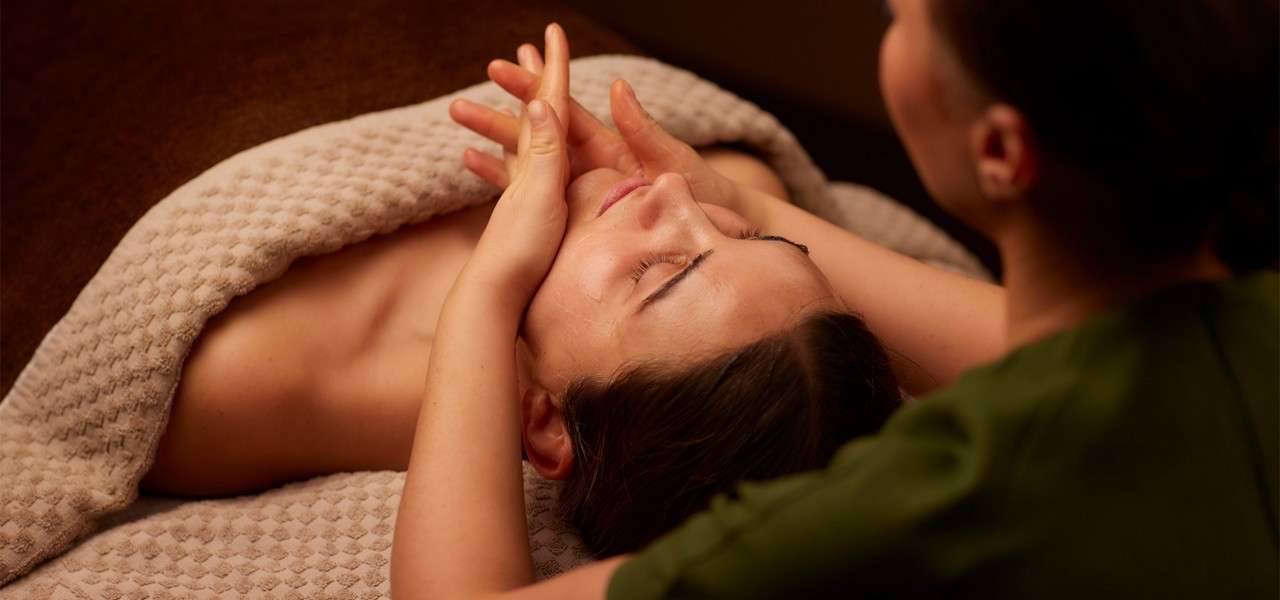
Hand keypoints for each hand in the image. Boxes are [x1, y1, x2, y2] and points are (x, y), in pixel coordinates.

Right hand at [450, 46, 740, 211]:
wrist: (717, 238)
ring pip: (529, 166)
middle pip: (537, 137)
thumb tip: (617, 87)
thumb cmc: (704, 196)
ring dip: (495, 148)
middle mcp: (591, 167)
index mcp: (611, 148)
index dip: (533, 89)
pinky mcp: (577, 220)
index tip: (504, 68)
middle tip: (458, 105)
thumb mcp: (673, 161)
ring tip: (460, 134)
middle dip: (499, 119)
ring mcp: (580, 193)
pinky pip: (537, 200)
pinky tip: (479, 173)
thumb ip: (642, 129)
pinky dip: (506, 184)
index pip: (564, 114)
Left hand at [461, 24, 570, 306]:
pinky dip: (507, 160)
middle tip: (525, 48)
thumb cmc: (521, 251)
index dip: (554, 67)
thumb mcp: (539, 196)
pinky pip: (513, 180)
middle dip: (532, 81)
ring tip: (513, 95)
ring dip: (519, 115)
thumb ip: (544, 151)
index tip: (552, 32)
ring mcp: (520, 195)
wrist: (493, 296)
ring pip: (521, 143)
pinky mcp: (517, 220)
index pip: (550, 104)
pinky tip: (487, 159)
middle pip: (533, 116)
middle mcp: (527, 173)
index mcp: (539, 162)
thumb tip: (537, 100)